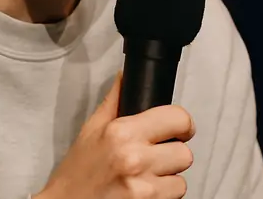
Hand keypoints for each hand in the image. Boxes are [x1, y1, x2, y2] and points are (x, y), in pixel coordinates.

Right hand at [36, 72, 195, 198]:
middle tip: (155, 157)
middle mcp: (134, 157)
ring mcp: (142, 186)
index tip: (177, 129)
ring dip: (169, 178)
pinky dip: (164, 196)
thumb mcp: (91, 130)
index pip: (178, 118)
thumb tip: (126, 76)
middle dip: (173, 155)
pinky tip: (145, 191)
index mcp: (122, 131)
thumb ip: (115, 101)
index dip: (181, 124)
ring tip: (147, 177)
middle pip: (185, 152)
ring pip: (182, 179)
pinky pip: (175, 197)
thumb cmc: (77, 172)